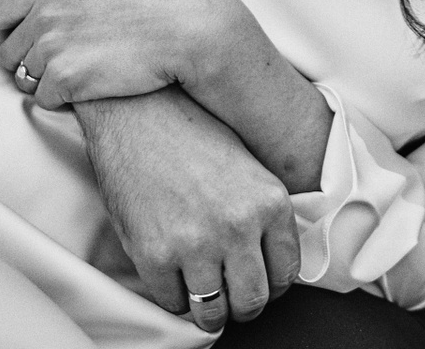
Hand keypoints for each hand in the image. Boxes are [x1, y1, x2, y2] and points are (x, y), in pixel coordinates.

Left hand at [0, 0, 239, 106]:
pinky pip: (44, 99)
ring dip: (45, 82)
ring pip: (24, 79)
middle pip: (6, 55)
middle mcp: (45, 16)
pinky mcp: (68, 79)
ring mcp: (54, 48)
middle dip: (29, 61)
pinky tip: (90, 86)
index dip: (6, 34)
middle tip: (66, 61)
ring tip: (81, 72)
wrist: (190, 28)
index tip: (30, 40)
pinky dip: (62, 99)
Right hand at [78, 87, 301, 327]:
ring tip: (203, 291)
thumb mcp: (248, 165)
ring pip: (214, 312)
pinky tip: (173, 275)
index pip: (287, 273)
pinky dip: (174, 296)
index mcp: (270, 201)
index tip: (259, 279)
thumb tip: (267, 259)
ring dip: (210, 309)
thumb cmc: (190, 131)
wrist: (137, 111)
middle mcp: (238, 226)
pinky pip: (173, 303)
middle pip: (253, 301)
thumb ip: (262, 213)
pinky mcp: (154, 255)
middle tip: (231, 293)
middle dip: (243, 303)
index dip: (272, 283)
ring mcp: (196, 243)